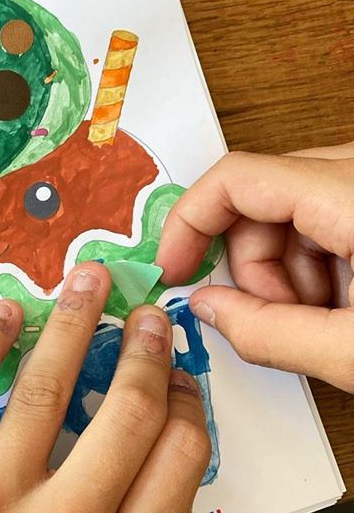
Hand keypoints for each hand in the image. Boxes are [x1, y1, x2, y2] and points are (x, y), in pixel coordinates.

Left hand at [0, 263, 209, 512]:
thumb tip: (177, 500)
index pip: (178, 452)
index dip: (184, 398)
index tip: (177, 373)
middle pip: (125, 409)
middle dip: (143, 348)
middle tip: (145, 315)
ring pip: (44, 389)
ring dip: (71, 323)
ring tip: (86, 284)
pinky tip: (3, 316)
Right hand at [157, 144, 353, 392]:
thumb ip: (270, 333)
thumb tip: (208, 309)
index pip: (235, 179)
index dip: (189, 225)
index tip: (175, 268)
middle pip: (259, 198)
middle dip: (253, 264)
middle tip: (278, 317)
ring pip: (290, 208)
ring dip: (288, 268)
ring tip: (328, 318)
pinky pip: (326, 213)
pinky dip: (322, 262)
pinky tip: (349, 302)